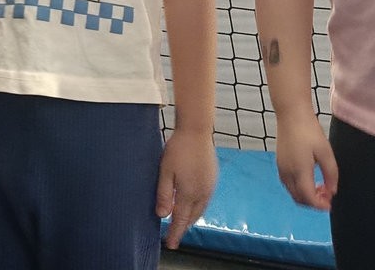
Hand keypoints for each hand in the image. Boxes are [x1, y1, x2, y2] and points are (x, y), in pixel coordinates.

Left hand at [157, 129, 217, 248]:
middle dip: (183, 227)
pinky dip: (197, 208)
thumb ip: (163, 194)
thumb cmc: (178, 149)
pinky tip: (191, 205)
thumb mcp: (165, 172)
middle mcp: (202, 193)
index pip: (180, 220)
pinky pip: (205, 200)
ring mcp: (210, 186)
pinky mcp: (212, 179)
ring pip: (200, 210)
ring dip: (190, 218)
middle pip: (192, 217)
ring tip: (181, 222)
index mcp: (189, 193)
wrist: (197, 131)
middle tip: (174, 234)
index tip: (170, 244)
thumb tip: (162, 215)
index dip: (175, 233)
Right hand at [274, 110, 336, 210]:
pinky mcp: (279, 163)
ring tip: (320, 187)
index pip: (308, 198)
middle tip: (327, 195)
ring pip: (293, 192)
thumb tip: (332, 191)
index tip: (330, 204)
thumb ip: (331, 174)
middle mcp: (287, 173)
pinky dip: (299, 188)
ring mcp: (281, 168)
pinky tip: (309, 179)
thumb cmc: (309, 131)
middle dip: (314, 202)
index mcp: (300, 171)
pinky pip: (288, 184)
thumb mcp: (326, 152)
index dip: (320, 205)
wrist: (291, 114)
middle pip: (299, 198)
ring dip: (306, 195)